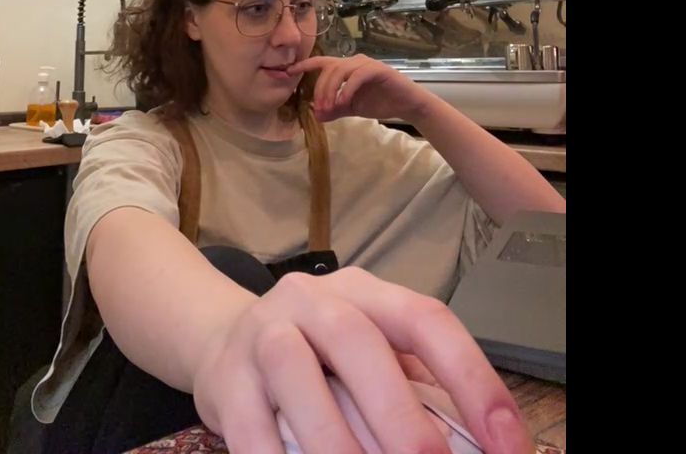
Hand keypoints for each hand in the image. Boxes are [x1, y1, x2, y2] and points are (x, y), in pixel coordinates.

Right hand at [191, 267, 531, 453]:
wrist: (223, 341)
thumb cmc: (318, 357)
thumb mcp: (369, 355)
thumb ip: (412, 388)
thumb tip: (473, 444)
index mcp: (363, 292)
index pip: (424, 318)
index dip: (470, 376)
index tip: (507, 443)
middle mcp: (311, 300)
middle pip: (356, 339)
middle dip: (398, 412)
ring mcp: (263, 333)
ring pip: (294, 370)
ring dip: (335, 438)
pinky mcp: (227, 377)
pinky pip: (249, 422)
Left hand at [288, 54, 434, 124]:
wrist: (408, 105)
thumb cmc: (380, 102)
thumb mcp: (351, 108)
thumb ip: (334, 109)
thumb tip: (316, 114)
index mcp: (345, 68)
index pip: (321, 62)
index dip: (303, 66)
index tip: (287, 72)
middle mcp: (354, 61)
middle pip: (327, 68)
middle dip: (319, 89)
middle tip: (318, 108)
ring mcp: (366, 64)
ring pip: (340, 70)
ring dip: (331, 90)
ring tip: (330, 107)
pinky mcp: (378, 70)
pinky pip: (357, 76)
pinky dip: (347, 90)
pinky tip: (344, 103)